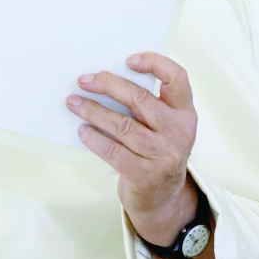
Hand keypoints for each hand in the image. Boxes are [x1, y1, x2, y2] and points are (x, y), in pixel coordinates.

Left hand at [65, 52, 199, 244]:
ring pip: (122, 124)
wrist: (163, 198)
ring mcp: (163, 155)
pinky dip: (94, 138)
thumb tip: (104, 78)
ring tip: (73, 103)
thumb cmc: (156, 151)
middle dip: (108, 85)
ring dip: (92, 110)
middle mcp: (178, 132)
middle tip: (84, 80)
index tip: (129, 60)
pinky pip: (112, 150)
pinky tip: (82, 130)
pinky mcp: (144, 174)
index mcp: (185, 113)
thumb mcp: (163, 127)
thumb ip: (146, 105)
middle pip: (140, 98)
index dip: (155, 63)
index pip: (177, 78)